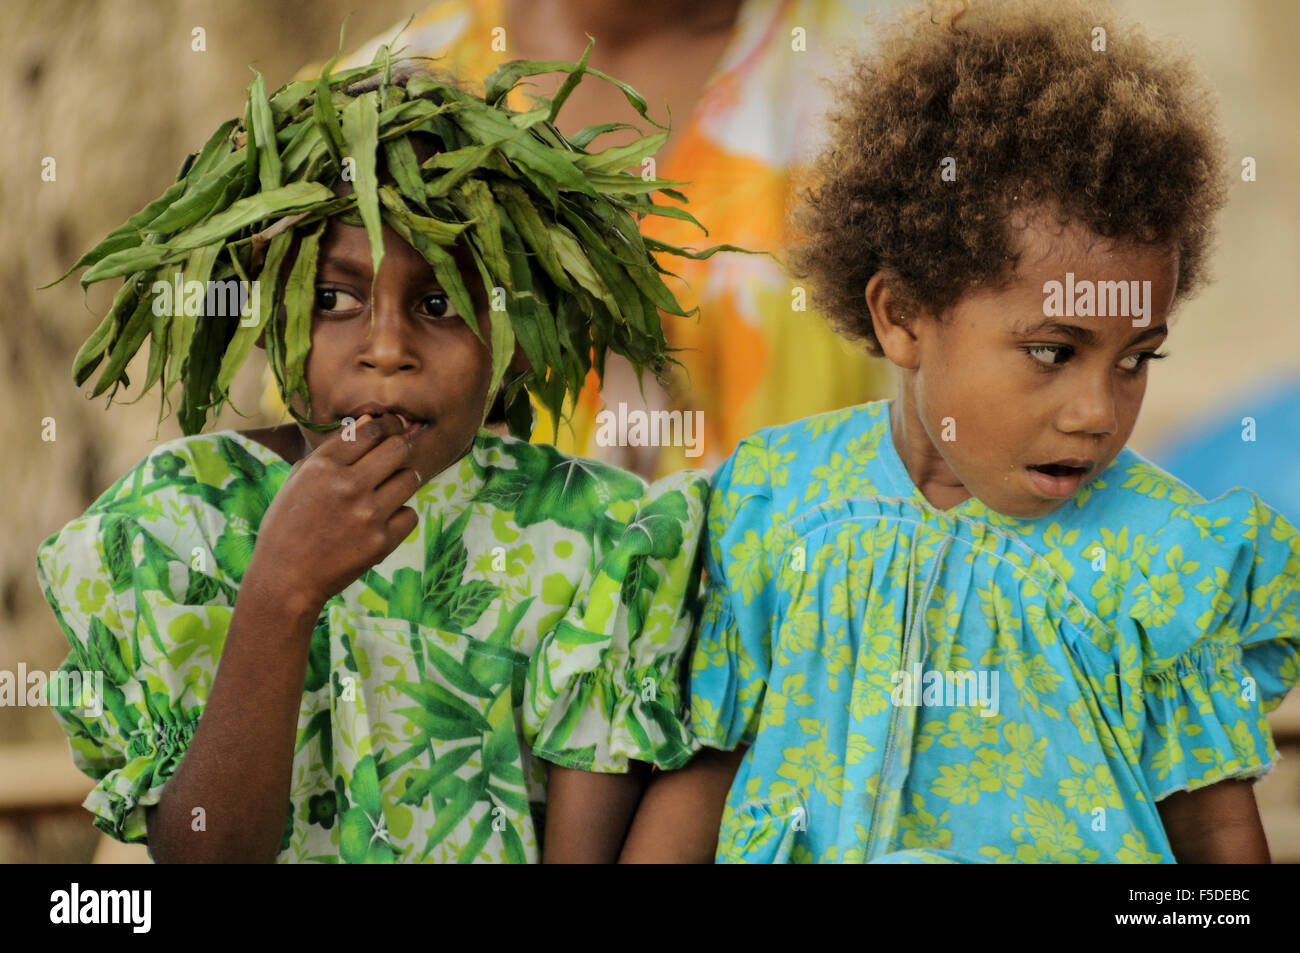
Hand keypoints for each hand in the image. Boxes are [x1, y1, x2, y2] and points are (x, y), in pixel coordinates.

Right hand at [245, 413, 422, 618]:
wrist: (286, 580)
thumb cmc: (287, 527)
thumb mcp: (297, 482)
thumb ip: (329, 454)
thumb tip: (366, 424)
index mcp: (323, 466)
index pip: (370, 430)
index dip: (386, 425)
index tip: (392, 428)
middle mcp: (348, 485)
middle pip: (398, 448)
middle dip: (402, 446)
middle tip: (400, 452)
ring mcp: (368, 514)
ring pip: (410, 478)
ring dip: (404, 479)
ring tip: (390, 488)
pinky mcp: (382, 541)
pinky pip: (410, 514)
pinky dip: (401, 516)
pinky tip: (384, 521)